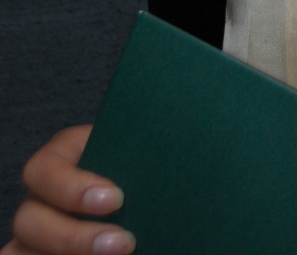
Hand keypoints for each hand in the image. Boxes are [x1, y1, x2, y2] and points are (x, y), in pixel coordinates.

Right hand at [4, 127, 133, 254]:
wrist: (139, 196)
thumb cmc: (142, 171)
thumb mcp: (136, 159)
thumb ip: (138, 164)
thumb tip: (168, 171)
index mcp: (61, 159)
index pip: (44, 170)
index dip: (73, 187)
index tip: (117, 198)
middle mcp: (38, 199)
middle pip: (28, 219)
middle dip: (74, 236)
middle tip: (122, 243)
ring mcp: (31, 235)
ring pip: (18, 251)